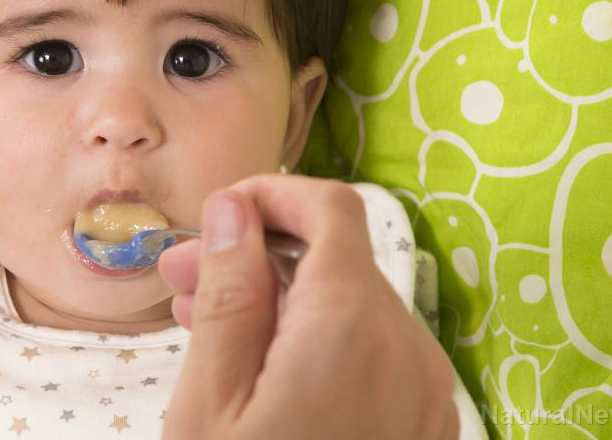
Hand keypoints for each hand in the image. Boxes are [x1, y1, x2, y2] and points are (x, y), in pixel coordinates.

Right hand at [158, 174, 460, 439]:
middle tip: (183, 280)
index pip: (331, 207)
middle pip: (337, 262)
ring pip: (354, 312)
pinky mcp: (427, 425)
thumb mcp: (210, 402)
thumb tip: (235, 211)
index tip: (217, 215)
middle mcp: (408, 349)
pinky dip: (322, 349)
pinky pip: (375, 360)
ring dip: (286, 305)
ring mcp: (428, 393)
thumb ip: (228, 297)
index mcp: (352, 327)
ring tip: (211, 333)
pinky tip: (265, 373)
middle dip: (261, 256)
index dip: (271, 195)